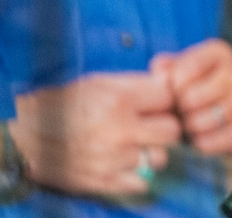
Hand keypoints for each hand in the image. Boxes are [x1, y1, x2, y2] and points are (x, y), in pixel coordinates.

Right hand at [8, 72, 181, 196]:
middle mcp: (119, 131)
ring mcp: (113, 159)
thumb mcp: (100, 82)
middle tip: (150, 124)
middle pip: (172, 130)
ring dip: (153, 151)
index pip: (170, 97)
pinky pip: (143, 181)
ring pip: (161, 157)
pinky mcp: (104, 182)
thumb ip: (137, 83)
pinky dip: (138, 173)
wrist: (26, 136)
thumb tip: (170, 84)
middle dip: (164, 125)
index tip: (157, 102)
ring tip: (136, 143)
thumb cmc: (65, 104)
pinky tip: (125, 161)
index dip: (166, 99)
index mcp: (119, 100)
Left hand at [152, 39, 231, 155]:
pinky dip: (200, 142)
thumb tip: (160, 73)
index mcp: (219, 53)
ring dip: (189, 126)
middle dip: (180, 108)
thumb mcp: (180, 68)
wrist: (230, 106)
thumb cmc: (195, 83)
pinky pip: (213, 141)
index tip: (174, 91)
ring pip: (203, 121)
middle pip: (194, 98)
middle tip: (179, 110)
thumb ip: (166, 67)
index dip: (173, 86)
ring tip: (188, 122)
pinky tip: (200, 135)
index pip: (186, 70)